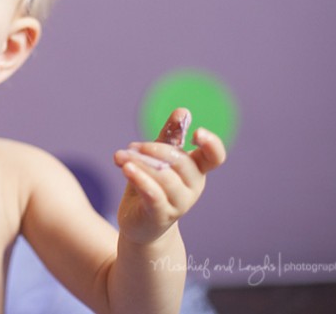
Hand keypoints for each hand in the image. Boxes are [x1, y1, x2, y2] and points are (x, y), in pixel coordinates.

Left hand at [113, 108, 225, 244]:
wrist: (139, 223)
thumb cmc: (151, 184)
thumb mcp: (158, 158)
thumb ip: (169, 136)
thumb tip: (182, 111)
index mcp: (196, 169)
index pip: (214, 157)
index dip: (212, 144)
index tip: (197, 132)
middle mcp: (193, 186)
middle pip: (181, 161)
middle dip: (154, 149)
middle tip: (132, 146)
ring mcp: (179, 203)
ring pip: (164, 177)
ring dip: (140, 162)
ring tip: (120, 156)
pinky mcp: (161, 215)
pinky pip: (153, 194)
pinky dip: (140, 178)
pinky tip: (126, 168)